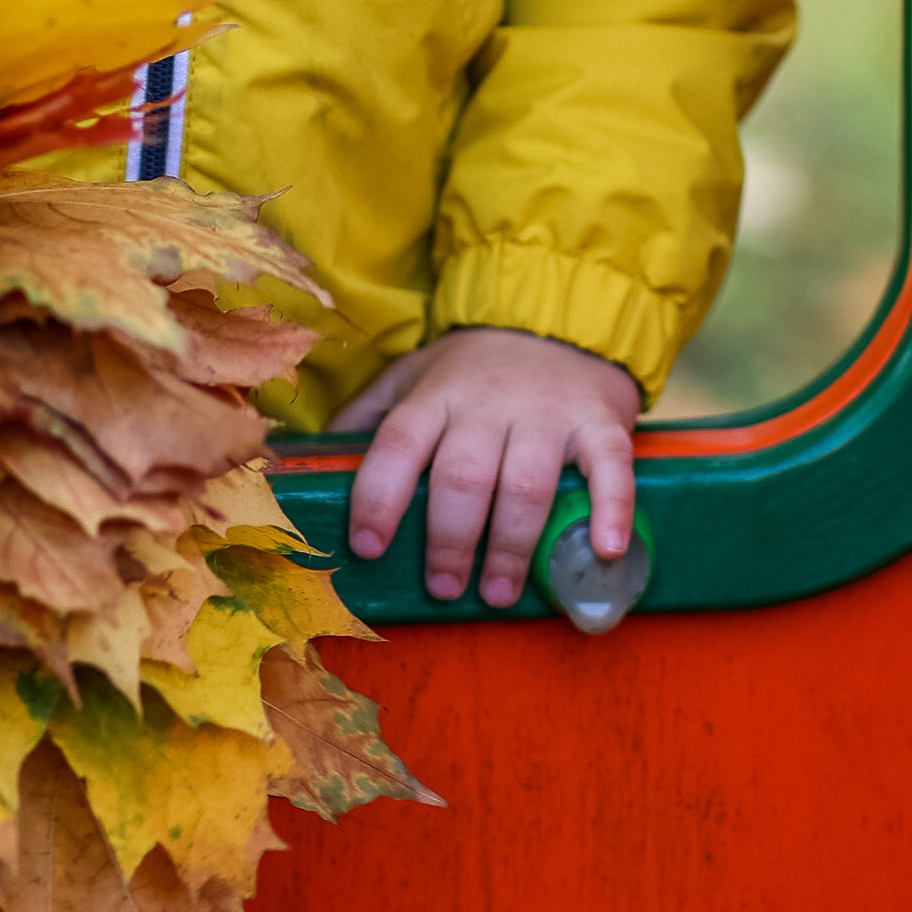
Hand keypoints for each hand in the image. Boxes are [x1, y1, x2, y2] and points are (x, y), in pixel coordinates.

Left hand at [329, 326, 640, 606]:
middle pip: (462, 473)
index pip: (397, 445)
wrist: (557, 318)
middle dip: (448, 538)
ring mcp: (546, 412)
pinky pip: (609, 466)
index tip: (368, 547)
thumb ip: (367, 417)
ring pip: (525, 480)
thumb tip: (300, 462)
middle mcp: (487, 403)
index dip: (378, 497)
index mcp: (434, 396)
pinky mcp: (598, 422)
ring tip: (497, 592)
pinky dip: (611, 509)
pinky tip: (605, 550)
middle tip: (442, 587)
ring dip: (510, 544)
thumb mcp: (413, 376)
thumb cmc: (473, 369)